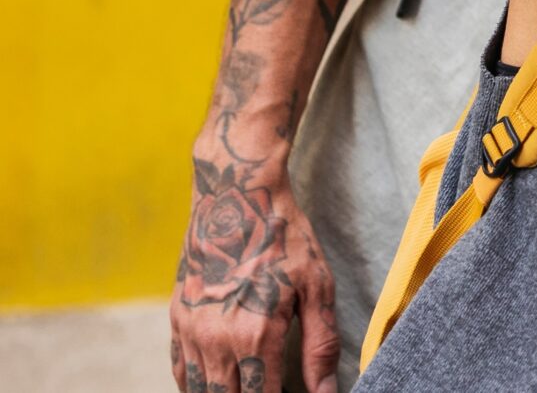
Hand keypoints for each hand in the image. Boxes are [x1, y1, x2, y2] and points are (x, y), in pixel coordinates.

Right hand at [170, 152, 340, 392]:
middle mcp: (216, 341)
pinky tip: (219, 383)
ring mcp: (190, 332)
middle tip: (272, 388)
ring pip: (200, 391)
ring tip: (247, 386)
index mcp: (255, 336)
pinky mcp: (177, 319)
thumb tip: (326, 392)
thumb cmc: (285, 239)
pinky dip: (197, 385)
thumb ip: (320, 347)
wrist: (236, 196)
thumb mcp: (316, 287)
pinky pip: (180, 371)